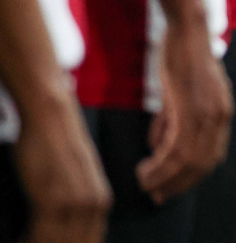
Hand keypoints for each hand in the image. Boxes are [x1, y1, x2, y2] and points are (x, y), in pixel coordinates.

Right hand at [12, 86, 110, 242]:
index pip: (91, 240)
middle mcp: (94, 204)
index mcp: (101, 201)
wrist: (51, 118)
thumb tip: (71, 225)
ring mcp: (76, 202)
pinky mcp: (53, 198)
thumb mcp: (77, 177)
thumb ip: (79, 202)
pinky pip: (43, 234)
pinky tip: (20, 241)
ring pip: (60, 242)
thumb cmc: (57, 145)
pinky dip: (30, 241)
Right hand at [136, 18, 232, 202]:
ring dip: (164, 178)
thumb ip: (174, 120)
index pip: (211, 157)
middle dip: (178, 184)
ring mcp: (207, 113)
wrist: (188, 30)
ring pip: (187, 161)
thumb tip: (159, 146)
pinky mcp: (190, 108)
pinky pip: (175, 148)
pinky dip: (159, 164)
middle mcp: (220, 117)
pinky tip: (145, 167)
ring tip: (145, 182)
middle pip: (202, 164)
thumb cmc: (183, 58)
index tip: (171, 188)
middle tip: (156, 194)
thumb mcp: (183, 93)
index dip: (191, 177)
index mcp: (222, 113)